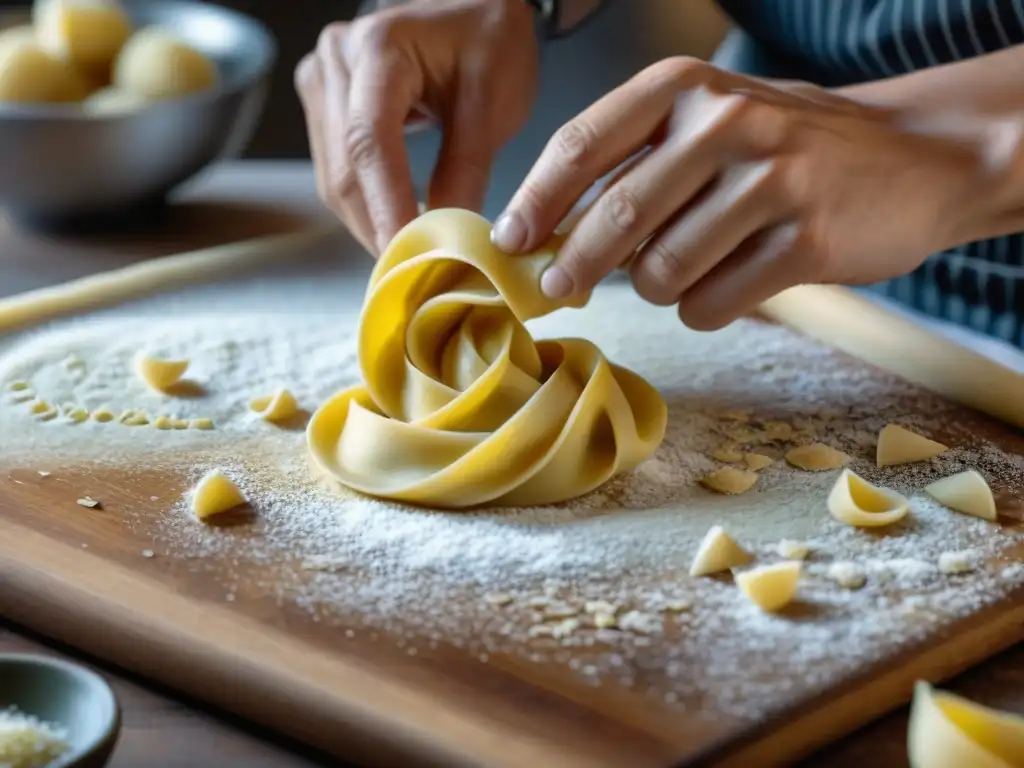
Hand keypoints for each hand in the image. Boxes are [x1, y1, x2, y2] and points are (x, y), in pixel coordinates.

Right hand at [296, 0, 538, 254]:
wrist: (477, 7)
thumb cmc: (490, 39)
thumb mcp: (492, 101)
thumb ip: (466, 167)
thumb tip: (447, 236)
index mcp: (379, 46)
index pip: (370, 142)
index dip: (386, 207)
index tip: (407, 257)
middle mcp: (336, 60)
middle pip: (344, 167)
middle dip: (378, 227)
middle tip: (415, 275)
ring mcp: (323, 81)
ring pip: (333, 178)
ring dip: (369, 223)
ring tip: (409, 259)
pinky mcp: (325, 104)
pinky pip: (336, 170)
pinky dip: (366, 205)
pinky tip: (395, 228)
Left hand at [492, 57, 995, 329]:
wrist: (915, 159)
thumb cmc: (784, 149)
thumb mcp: (707, 126)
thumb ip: (633, 168)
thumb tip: (547, 236)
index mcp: (685, 88)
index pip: (582, 145)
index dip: (535, 201)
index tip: (506, 244)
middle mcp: (726, 122)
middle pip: (616, 216)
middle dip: (575, 265)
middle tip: (559, 289)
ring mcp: (772, 180)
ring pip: (662, 271)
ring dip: (660, 287)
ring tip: (692, 267)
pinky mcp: (808, 240)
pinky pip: (713, 303)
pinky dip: (707, 308)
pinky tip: (735, 282)